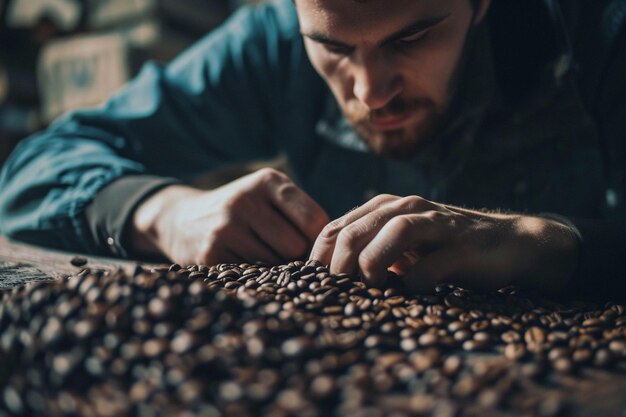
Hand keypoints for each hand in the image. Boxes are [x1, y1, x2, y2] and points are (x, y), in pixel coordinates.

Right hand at [130, 168, 328, 264]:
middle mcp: (245, 200)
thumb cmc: (244, 211)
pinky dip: (256, 276)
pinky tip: (245, 263)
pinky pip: (253, 276)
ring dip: (275, 268)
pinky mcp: (211, 254)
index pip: (315, 220)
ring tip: (262, 256)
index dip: (317, 239)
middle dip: (296, 256)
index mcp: (268, 181)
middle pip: (296, 246)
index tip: (308, 244)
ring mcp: (225, 227)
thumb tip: (336, 251)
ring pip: (276, 265)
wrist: (183, 219)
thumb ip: (302, 215)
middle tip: (283, 254)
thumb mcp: (270, 196)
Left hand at [309, 194, 578, 293]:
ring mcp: (435, 224)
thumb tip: (330, 279)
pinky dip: (414, 283)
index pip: (334, 229)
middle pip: (354, 232)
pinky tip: (410, 295)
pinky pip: (429, 265)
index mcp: (385, 208)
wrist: (509, 242)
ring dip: (371, 268)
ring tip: (370, 293)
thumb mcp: (402, 245)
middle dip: (339, 270)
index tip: (316, 289)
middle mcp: (406, 208)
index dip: (318, 261)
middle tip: (340, 297)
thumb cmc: (446, 248)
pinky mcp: (461, 246)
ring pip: (390, 234)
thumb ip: (370, 250)